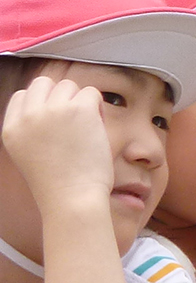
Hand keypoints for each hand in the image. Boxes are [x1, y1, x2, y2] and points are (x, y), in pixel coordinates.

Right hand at [2, 76, 117, 214]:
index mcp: (11, 128)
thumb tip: (53, 104)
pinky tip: (97, 128)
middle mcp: (27, 116)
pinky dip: (98, 108)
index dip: (44, 104)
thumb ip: (33, 128)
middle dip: (61, 97)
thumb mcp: (30, 153)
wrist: (72, 198)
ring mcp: (52, 111)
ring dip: (80, 102)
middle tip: (73, 123)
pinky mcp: (78, 109)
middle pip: (44, 83)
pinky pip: (91, 92)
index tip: (57, 123)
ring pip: (69, 86)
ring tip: (85, 129)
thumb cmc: (59, 183)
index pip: (23, 95)